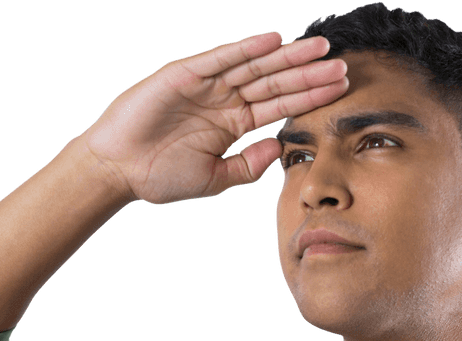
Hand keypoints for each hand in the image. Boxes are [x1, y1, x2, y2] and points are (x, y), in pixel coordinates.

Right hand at [81, 32, 347, 204]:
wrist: (118, 170)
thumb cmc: (160, 176)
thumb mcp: (215, 177)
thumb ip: (249, 165)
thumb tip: (280, 147)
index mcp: (234, 123)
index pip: (281, 105)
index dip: (311, 96)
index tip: (342, 90)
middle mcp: (225, 99)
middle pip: (276, 82)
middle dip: (309, 74)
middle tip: (343, 64)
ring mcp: (207, 85)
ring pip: (255, 66)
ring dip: (288, 57)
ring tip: (319, 48)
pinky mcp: (185, 74)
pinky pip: (221, 58)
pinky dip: (246, 48)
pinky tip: (273, 41)